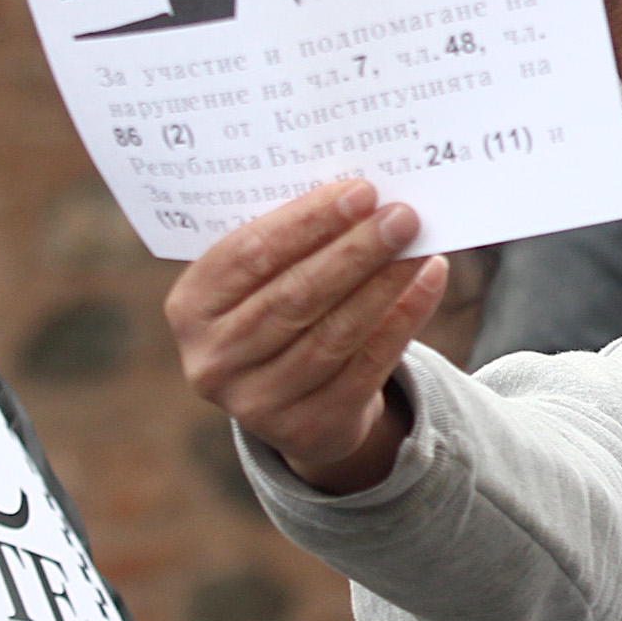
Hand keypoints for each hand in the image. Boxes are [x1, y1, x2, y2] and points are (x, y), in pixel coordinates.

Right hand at [166, 178, 449, 494]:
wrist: (294, 401)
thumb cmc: (280, 308)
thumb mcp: (261, 280)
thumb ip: (292, 242)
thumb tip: (364, 198)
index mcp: (191, 307)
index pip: (251, 254)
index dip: (307, 222)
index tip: (361, 192)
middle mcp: (214, 359)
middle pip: (295, 296)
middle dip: (354, 251)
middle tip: (401, 216)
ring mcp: (256, 402)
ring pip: (334, 333)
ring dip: (384, 283)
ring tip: (419, 245)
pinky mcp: (307, 428)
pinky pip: (366, 366)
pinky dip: (404, 319)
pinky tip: (430, 280)